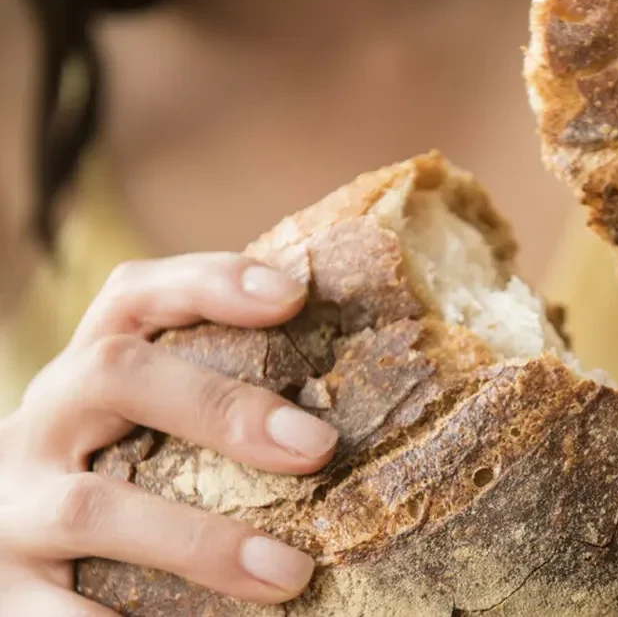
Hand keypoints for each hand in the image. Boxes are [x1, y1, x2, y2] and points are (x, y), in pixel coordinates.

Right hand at [0, 253, 339, 614]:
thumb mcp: (140, 431)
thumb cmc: (104, 484)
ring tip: (290, 573)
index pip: (134, 296)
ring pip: (92, 507)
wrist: (3, 552)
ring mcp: (10, 509)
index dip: (209, 283)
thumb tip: (336, 420)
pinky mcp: (2, 594)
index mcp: (84, 375)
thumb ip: (210, 408)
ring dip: (201, 542)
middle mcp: (39, 425)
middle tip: (318, 448)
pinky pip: (62, 614)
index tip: (293, 297)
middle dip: (220, 405)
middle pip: (112, 374)